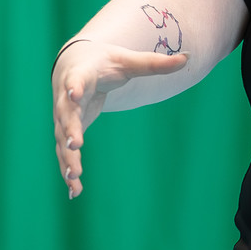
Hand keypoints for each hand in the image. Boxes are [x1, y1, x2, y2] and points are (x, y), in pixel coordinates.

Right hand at [52, 41, 188, 197]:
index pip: (76, 81)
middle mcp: (66, 99)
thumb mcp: (128, 61)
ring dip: (67, 158)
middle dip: (70, 130)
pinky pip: (64, 153)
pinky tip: (75, 191)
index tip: (74, 94)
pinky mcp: (66, 132)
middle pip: (66, 115)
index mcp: (81, 76)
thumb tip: (188, 58)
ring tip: (74, 178)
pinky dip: (68, 170)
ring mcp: (64, 118)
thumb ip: (154, 64)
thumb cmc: (103, 62)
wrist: (73, 65)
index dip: (75, 87)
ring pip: (62, 140)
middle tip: (75, 144)